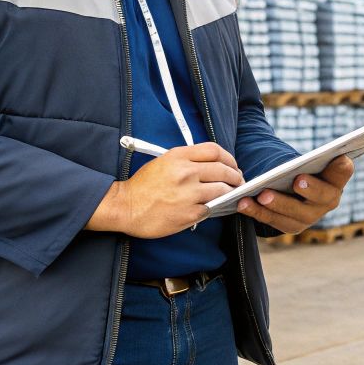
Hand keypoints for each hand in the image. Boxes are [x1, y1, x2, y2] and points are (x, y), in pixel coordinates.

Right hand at [87, 142, 243, 237]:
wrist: (125, 207)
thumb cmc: (143, 185)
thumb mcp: (163, 161)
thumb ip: (187, 160)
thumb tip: (212, 165)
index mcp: (179, 156)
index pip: (215, 151)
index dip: (229, 158)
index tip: (233, 165)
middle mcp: (186, 172)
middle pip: (223, 170)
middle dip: (235, 176)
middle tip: (238, 181)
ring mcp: (188, 194)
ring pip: (222, 190)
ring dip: (231, 192)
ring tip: (232, 194)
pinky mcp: (189, 213)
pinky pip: (212, 208)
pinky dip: (217, 207)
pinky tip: (218, 206)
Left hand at [236, 156, 353, 234]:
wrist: (289, 190)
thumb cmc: (298, 169)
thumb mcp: (304, 162)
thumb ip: (307, 160)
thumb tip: (291, 162)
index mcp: (335, 179)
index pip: (343, 171)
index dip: (342, 166)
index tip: (339, 158)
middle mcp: (328, 200)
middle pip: (322, 196)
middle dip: (311, 189)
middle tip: (298, 181)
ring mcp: (311, 217)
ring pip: (295, 213)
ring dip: (278, 203)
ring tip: (262, 194)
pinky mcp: (292, 227)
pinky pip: (273, 221)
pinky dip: (257, 212)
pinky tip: (243, 203)